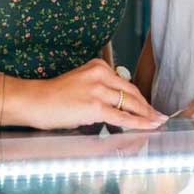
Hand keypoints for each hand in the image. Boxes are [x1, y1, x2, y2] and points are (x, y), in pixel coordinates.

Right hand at [19, 58, 166, 129]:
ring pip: (130, 104)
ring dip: (146, 115)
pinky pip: (122, 116)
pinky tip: (148, 126)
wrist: (34, 101)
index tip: (148, 105)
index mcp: (98, 66)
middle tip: (159, 115)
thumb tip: (115, 108)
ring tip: (157, 122)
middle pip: (132, 92)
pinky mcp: (95, 105)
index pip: (125, 83)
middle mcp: (101, 74)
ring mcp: (99, 89)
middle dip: (147, 106)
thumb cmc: (53, 97)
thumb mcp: (81, 84)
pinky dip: (138, 122)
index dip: (139, 97)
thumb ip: (99, 91)